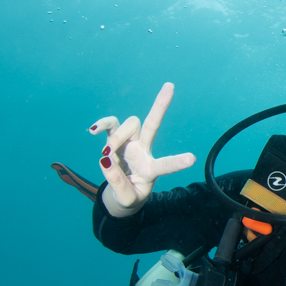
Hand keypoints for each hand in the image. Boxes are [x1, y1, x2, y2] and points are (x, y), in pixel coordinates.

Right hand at [88, 82, 195, 213]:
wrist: (120, 193)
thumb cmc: (129, 196)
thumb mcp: (126, 199)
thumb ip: (118, 183)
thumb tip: (105, 160)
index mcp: (151, 169)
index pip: (165, 165)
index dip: (176, 162)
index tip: (192, 159)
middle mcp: (143, 151)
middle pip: (152, 124)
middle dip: (160, 105)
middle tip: (170, 85)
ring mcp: (129, 142)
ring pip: (128, 125)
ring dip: (117, 137)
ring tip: (107, 153)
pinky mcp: (115, 139)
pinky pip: (109, 125)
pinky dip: (102, 125)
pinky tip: (93, 130)